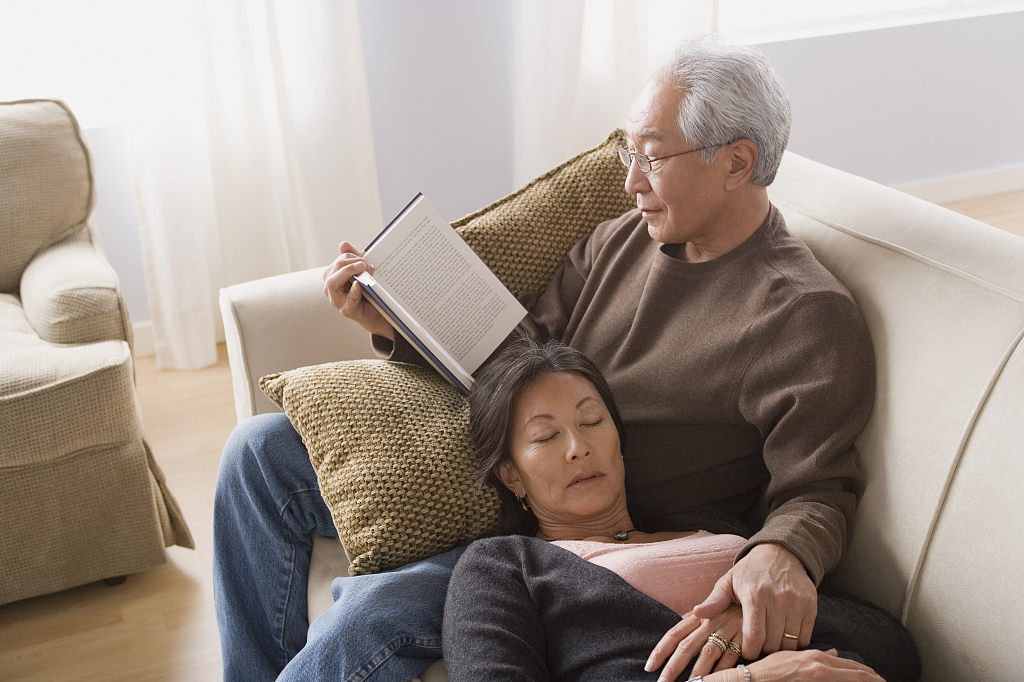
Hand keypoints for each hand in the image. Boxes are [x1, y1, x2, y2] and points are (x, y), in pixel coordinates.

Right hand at [322, 240, 393, 338]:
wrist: (377, 312)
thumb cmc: (367, 291)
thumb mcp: (362, 272)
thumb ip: (353, 258)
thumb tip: (343, 244)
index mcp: (333, 278)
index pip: (337, 263)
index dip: (350, 257)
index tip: (366, 259)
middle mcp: (331, 289)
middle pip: (332, 271)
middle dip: (349, 263)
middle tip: (366, 263)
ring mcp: (337, 301)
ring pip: (333, 283)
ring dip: (348, 272)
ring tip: (362, 268)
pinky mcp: (348, 310)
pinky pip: (348, 300)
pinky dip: (353, 291)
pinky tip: (359, 284)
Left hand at [645, 605, 742, 681]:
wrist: (762, 591)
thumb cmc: (735, 604)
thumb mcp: (712, 607)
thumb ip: (697, 619)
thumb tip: (678, 628)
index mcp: (700, 616)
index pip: (675, 634)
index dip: (661, 651)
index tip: (649, 667)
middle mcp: (711, 622)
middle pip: (687, 646)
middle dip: (673, 666)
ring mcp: (728, 630)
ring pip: (708, 653)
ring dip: (696, 672)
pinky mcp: (745, 637)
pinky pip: (732, 657)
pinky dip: (722, 671)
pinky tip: (714, 681)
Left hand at [693, 543, 816, 659]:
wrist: (781, 553)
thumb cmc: (750, 571)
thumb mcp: (729, 581)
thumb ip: (714, 601)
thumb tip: (697, 614)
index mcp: (754, 595)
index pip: (754, 636)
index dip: (749, 651)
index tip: (746, 652)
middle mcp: (777, 599)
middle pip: (772, 642)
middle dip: (764, 650)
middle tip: (759, 646)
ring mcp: (796, 602)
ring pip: (790, 642)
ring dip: (780, 647)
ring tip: (771, 641)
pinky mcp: (811, 605)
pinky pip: (805, 636)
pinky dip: (796, 642)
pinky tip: (785, 635)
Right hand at [736, 648, 883, 681]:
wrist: (753, 680)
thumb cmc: (769, 670)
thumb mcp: (791, 657)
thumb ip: (816, 656)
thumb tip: (835, 654)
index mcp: (816, 657)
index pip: (851, 666)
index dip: (868, 673)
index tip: (879, 678)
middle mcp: (820, 666)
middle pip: (856, 674)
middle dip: (873, 680)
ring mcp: (816, 677)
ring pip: (850, 680)